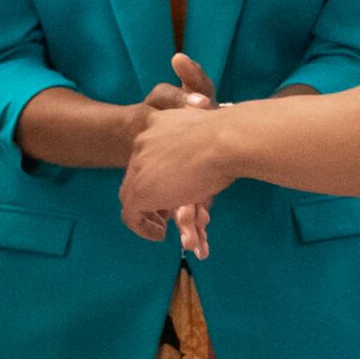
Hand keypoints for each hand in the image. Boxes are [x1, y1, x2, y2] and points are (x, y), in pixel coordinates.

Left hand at [129, 53, 218, 249]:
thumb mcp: (209, 128)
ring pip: (132, 195)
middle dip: (151, 194)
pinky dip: (143, 227)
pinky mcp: (140, 191)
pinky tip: (160, 234)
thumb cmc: (228, 133)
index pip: (150, 153)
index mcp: (158, 123)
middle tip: (164, 212)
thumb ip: (197, 136)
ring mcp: (138, 167)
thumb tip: (207, 125)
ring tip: (160, 228)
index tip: (175, 189)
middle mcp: (143, 142)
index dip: (159, 174)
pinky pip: (131, 215)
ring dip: (145, 213)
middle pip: (138, 173)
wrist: (226, 141)